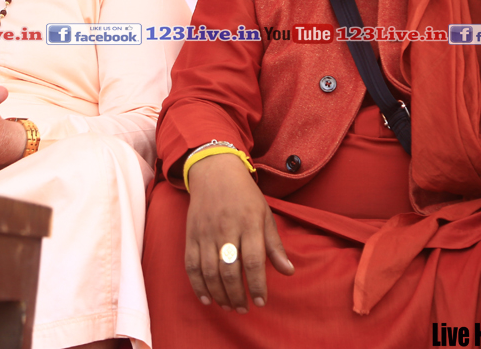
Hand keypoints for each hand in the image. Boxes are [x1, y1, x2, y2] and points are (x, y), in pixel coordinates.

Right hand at [184, 153, 294, 312]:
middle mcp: (226, 228)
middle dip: (237, 295)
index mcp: (249, 223)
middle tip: (244, 309)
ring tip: (229, 306)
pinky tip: (207, 297)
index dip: (257, 285)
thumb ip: (274, 245)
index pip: (254, 260)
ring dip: (219, 294)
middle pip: (230, 270)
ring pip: (210, 271)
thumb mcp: (265, 214)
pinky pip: (192, 265)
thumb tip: (288, 271)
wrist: (215, 172)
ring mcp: (206, 232)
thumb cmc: (245, 195)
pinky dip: (198, 285)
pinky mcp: (191, 235)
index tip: (261, 302)